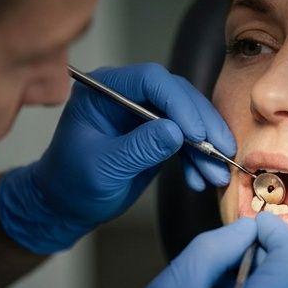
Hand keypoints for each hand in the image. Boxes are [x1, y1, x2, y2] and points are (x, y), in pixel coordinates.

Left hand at [0, 63, 236, 253]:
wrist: (65, 207)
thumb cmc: (70, 184)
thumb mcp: (102, 168)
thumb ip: (138, 148)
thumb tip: (176, 132)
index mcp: (104, 90)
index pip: (150, 80)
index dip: (177, 103)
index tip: (194, 134)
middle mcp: (127, 94)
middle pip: (177, 95)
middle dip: (202, 124)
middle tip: (221, 150)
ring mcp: (145, 112)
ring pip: (189, 116)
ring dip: (206, 145)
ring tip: (216, 174)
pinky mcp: (158, 132)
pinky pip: (188, 138)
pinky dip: (198, 158)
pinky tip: (200, 178)